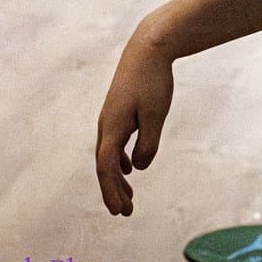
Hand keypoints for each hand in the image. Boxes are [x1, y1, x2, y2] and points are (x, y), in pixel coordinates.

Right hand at [94, 24, 175, 216]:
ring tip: (128, 198)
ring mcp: (110, 118)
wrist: (147, 48)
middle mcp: (106, 125)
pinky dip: (119, 161)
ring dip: (116, 179)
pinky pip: (114, 144)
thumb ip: (148, 144)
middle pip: (105, 166)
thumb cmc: (153, 80)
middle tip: (125, 213)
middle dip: (112, 191)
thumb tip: (137, 168)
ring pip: (108, 156)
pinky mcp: (118, 112)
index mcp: (112, 128)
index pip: (106, 168)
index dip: (111, 191)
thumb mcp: (156, 114)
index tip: (120, 211)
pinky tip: (128, 170)